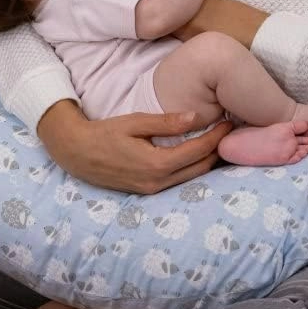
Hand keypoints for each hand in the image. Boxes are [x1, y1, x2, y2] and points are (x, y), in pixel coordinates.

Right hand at [36, 100, 231, 194]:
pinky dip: (192, 168)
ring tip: (219, 143)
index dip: (216, 137)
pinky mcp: (147, 191)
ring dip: (207, 161)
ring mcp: (152, 190)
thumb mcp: (134, 122)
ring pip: (192, 178)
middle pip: (200, 169)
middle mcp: (157, 182)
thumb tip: (195, 117)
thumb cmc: (103, 134)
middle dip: (217, 151)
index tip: (230, 123)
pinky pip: (179, 181)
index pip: (198, 151)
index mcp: (156, 164)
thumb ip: (165, 122)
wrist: (76, 153)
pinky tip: (197, 155)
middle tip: (231, 133)